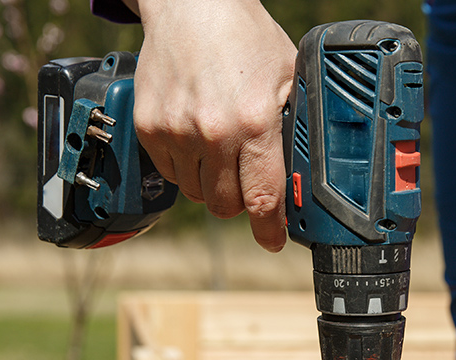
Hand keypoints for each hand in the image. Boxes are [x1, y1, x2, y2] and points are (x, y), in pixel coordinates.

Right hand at [130, 0, 295, 251]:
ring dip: (211, 183)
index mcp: (254, 122)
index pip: (263, 198)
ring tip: (221, 148)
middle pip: (225, 205)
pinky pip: (170, 173)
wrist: (191, 5)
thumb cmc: (245, 38)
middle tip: (247, 176)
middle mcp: (212, 132)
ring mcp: (175, 132)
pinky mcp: (149, 128)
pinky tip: (197, 137)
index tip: (274, 242)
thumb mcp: (289, 78)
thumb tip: (305, 178)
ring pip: (196, 193)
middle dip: (240, 200)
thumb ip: (297, 129)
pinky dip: (185, 167)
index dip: (270, 230)